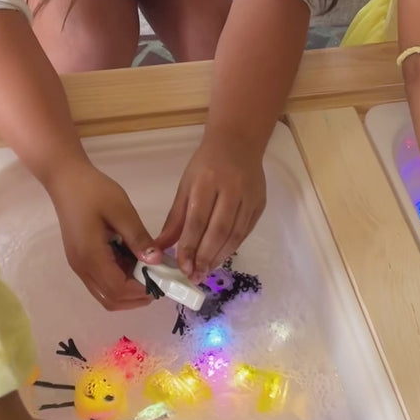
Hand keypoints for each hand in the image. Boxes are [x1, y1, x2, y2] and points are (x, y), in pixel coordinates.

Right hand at [47, 159, 156, 310]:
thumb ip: (138, 238)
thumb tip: (156, 262)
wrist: (65, 179)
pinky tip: (133, 263)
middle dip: (137, 297)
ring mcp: (79, 266)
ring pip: (105, 294)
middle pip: (110, 299)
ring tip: (148, 272)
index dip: (142, 290)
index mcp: (91, 257)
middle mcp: (82, 268)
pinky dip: (119, 280)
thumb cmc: (93, 191)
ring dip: (128, 290)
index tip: (163, 279)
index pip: (118, 289)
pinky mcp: (81, 260)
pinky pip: (101, 281)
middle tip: (158, 280)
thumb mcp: (121, 210)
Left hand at [155, 130, 265, 277]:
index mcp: (206, 182)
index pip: (198, 220)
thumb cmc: (206, 165)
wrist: (238, 143)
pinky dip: (232, 247)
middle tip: (195, 276)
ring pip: (235, 234)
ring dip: (220, 256)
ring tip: (206, 271)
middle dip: (206, 257)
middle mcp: (231, 189)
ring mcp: (249, 197)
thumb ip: (175, 219)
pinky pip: (245, 231)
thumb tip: (159, 248)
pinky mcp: (260, 204)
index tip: (183, 267)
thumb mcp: (185, 186)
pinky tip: (220, 257)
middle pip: (219, 230)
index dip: (190, 246)